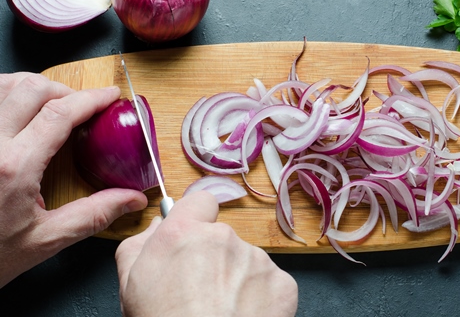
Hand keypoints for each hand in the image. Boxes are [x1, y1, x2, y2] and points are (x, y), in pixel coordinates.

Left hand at [0, 73, 147, 287]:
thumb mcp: (44, 240)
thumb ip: (93, 215)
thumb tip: (132, 200)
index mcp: (14, 167)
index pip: (60, 114)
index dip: (91, 98)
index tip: (110, 96)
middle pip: (31, 89)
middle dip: (65, 91)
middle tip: (81, 106)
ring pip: (2, 85)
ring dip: (31, 86)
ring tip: (50, 102)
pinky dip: (5, 93)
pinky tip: (16, 107)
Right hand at [115, 190, 298, 316]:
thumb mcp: (130, 283)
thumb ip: (140, 243)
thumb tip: (158, 225)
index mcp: (185, 234)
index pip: (200, 201)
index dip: (197, 218)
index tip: (194, 237)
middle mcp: (224, 238)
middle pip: (223, 237)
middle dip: (215, 258)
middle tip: (202, 291)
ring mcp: (257, 259)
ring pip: (247, 261)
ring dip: (237, 279)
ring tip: (221, 310)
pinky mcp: (281, 283)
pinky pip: (270, 282)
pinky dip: (260, 297)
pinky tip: (243, 316)